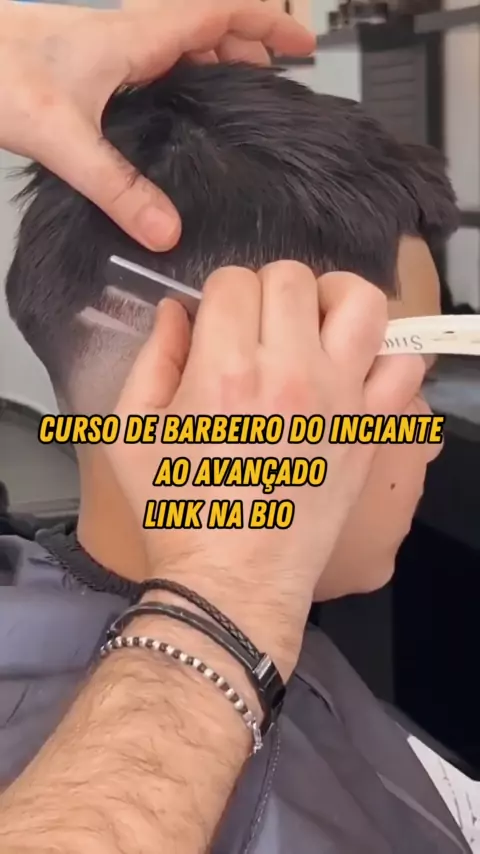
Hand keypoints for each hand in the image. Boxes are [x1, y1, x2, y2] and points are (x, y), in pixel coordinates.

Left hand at [0, 0, 312, 249]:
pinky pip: (154, 55)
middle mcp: (127, 32)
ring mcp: (109, 43)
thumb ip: (117, 188)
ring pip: (180, 38)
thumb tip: (166, 229)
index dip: (267, 24)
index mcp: (134, 37)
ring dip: (216, 56)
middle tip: (276, 82)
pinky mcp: (91, 61)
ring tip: (239, 93)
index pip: (220, 11)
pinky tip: (177, 106)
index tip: (302, 45)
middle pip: (207, 23)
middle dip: (250, 45)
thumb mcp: (63, 139)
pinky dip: (183, 70)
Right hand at [107, 264, 423, 675]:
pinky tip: (355, 370)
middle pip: (293, 277)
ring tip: (316, 326)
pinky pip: (404, 366)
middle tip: (258, 327)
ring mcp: (339, 398)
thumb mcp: (130, 432)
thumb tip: (176, 311)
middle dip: (268, 291)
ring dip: (336, 299)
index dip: (218, 296)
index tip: (215, 326)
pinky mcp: (369, 427)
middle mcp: (289, 371)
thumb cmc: (175, 512)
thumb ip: (152, 358)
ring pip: (363, 301)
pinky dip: (385, 356)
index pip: (233, 281)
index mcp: (224, 369)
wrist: (234, 580)